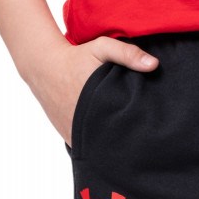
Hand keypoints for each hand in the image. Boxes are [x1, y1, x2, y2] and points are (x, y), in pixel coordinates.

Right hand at [23, 36, 158, 145]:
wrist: (44, 67)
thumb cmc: (76, 57)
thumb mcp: (102, 48)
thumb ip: (128, 54)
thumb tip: (154, 65)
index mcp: (99, 105)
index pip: (126, 127)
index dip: (139, 129)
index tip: (150, 129)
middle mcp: (86, 125)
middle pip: (116, 143)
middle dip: (129, 141)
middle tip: (143, 141)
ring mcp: (77, 136)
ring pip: (102, 150)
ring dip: (113, 148)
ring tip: (128, 145)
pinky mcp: (70, 140)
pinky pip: (90, 151)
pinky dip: (99, 149)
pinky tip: (109, 145)